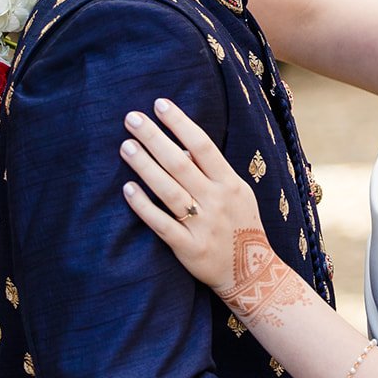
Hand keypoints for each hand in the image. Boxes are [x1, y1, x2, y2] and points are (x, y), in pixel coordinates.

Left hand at [121, 98, 265, 297]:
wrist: (252, 273)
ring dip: (145, 166)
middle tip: (131, 118)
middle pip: (181, 163)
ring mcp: (202, 225)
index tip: (160, 104)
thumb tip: (178, 146)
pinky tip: (127, 190)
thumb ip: (211, 170)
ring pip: (169, 191)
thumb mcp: (236, 193)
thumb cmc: (240, 226)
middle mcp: (216, 201)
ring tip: (125, 146)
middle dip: (154, 138)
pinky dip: (144, 207)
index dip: (180, 123)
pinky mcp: (189, 248)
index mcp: (230, 183)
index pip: (203, 146)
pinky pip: (163, 225)